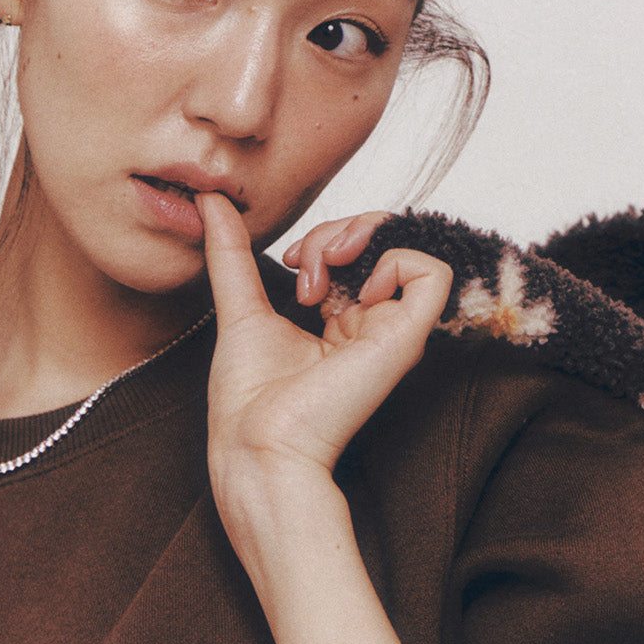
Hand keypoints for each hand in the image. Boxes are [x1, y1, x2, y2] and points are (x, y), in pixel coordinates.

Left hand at [198, 193, 441, 643]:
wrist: (256, 444)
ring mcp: (390, 330)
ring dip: (362, 235)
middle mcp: (371, 323)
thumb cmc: (249, 398)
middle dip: (341, 229)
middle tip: (306, 262)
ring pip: (406, 245)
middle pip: (381, 241)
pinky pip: (432, 272)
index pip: (356, 252)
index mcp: (340, 320)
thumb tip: (211, 199)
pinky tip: (353, 285)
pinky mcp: (403, 339)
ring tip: (322, 270)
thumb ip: (231, 252)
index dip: (325, 237)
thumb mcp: (240, 304)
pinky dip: (395, 258)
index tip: (292, 263)